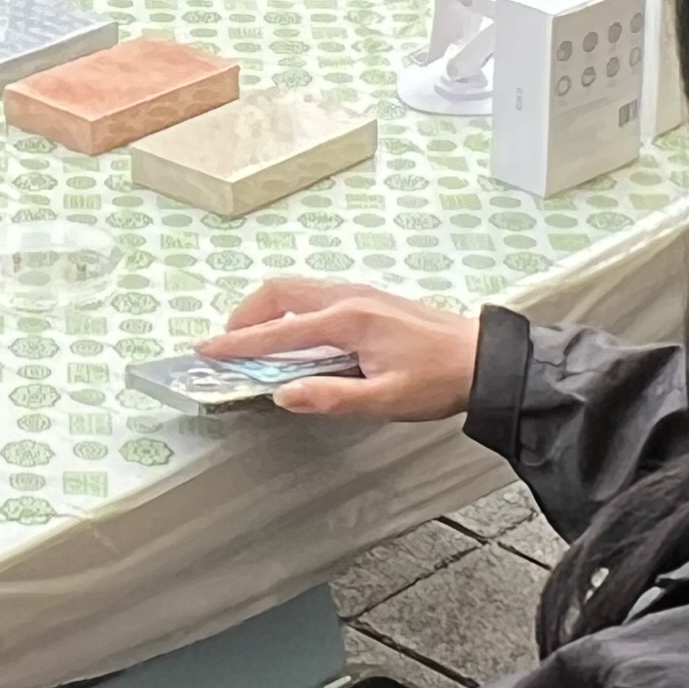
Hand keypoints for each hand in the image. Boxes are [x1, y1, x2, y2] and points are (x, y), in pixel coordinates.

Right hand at [208, 278, 482, 421]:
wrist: (482, 358)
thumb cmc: (438, 380)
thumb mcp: (385, 399)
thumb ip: (331, 398)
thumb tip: (283, 395)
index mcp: (347, 320)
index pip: (279, 331)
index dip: (238, 344)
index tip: (206, 350)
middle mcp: (348, 297)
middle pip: (279, 293)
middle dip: (245, 316)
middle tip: (227, 345)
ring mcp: (359, 292)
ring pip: (296, 288)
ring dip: (266, 309)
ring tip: (252, 339)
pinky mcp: (368, 297)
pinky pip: (314, 293)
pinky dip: (289, 307)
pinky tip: (293, 332)